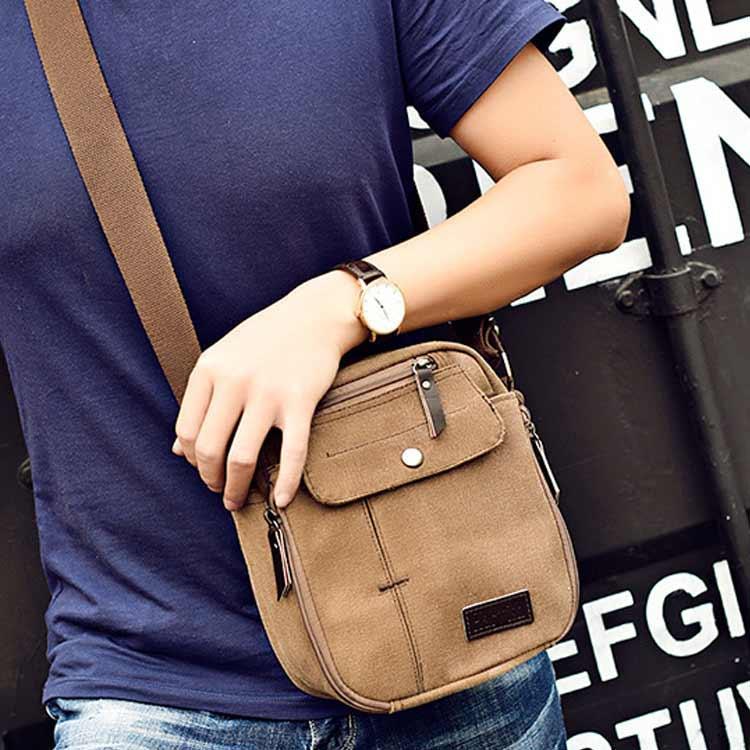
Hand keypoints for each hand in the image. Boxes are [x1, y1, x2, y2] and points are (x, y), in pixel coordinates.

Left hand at [171, 271, 367, 510]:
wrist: (316, 315)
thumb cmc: (268, 337)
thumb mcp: (225, 358)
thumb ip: (201, 398)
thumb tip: (178, 450)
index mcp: (209, 369)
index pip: (186, 430)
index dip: (192, 460)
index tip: (204, 470)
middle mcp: (234, 381)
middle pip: (209, 449)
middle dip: (211, 479)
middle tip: (219, 491)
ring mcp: (267, 393)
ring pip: (241, 457)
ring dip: (237, 489)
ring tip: (238, 500)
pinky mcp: (300, 402)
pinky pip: (291, 454)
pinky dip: (286, 483)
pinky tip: (281, 500)